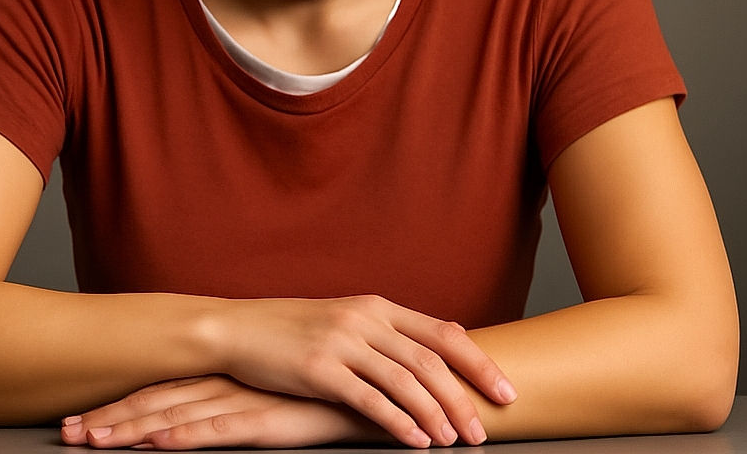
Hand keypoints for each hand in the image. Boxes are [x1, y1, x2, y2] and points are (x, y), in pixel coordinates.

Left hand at [61, 375, 378, 448]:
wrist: (374, 384)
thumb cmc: (324, 393)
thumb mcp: (276, 396)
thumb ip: (244, 401)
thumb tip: (210, 413)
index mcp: (224, 376)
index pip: (162, 390)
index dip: (120, 404)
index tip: (80, 418)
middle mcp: (227, 383)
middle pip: (157, 401)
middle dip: (111, 418)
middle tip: (66, 432)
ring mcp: (246, 400)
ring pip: (178, 415)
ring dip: (133, 428)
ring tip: (93, 439)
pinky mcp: (270, 420)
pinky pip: (221, 429)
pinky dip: (187, 434)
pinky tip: (159, 441)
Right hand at [211, 295, 515, 446]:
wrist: (241, 329)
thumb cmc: (296, 331)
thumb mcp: (347, 320)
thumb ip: (389, 333)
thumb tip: (442, 343)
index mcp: (377, 306)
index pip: (442, 333)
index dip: (478, 363)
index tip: (506, 390)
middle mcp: (365, 319)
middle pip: (430, 360)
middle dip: (465, 397)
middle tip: (487, 430)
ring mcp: (342, 341)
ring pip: (405, 380)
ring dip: (436, 414)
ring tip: (457, 442)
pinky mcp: (318, 368)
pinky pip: (368, 398)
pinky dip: (398, 422)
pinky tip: (415, 441)